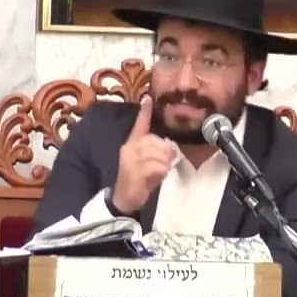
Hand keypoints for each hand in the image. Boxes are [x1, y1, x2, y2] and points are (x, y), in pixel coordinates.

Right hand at [111, 96, 172, 213]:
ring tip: (159, 172)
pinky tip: (157, 177)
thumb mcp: (147, 163)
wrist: (124, 198)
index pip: (140, 125)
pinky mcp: (135, 171)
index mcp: (132, 144)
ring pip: (160, 154)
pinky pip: (158, 166)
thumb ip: (156, 152)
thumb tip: (172, 149)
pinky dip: (162, 172)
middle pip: (158, 142)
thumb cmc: (139, 179)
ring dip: (165, 165)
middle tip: (163, 166)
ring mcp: (131, 160)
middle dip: (166, 154)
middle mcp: (130, 148)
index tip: (148, 98)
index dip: (145, 112)